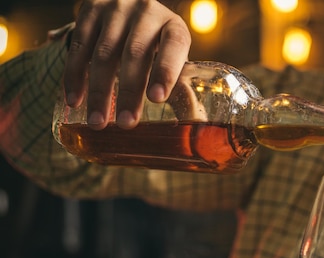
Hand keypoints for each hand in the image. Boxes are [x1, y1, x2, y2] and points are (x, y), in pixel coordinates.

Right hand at [64, 0, 191, 129]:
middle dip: (129, 92)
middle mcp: (146, 12)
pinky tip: (74, 101)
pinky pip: (78, 47)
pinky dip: (74, 76)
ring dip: (99, 91)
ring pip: (103, 53)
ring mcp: (115, 9)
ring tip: (97, 122)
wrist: (127, 9)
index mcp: (173, 26)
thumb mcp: (171, 59)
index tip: (157, 98)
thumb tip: (193, 121)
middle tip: (126, 124)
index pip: (173, 45)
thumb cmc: (156, 45)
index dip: (165, 71)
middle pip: (135, 53)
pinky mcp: (89, 10)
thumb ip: (181, 86)